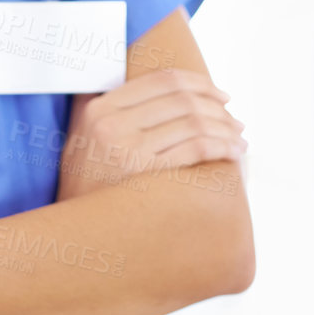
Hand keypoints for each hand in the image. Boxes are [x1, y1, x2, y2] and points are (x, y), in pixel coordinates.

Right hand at [56, 68, 246, 200]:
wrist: (74, 234)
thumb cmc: (86, 190)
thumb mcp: (82, 142)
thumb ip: (105, 112)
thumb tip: (142, 87)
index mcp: (100, 109)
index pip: (162, 80)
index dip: (199, 83)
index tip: (219, 95)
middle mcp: (112, 123)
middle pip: (182, 99)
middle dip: (218, 107)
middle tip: (235, 120)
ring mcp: (128, 148)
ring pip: (193, 122)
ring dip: (225, 128)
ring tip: (239, 138)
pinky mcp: (145, 174)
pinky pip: (196, 148)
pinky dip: (221, 146)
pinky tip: (233, 152)